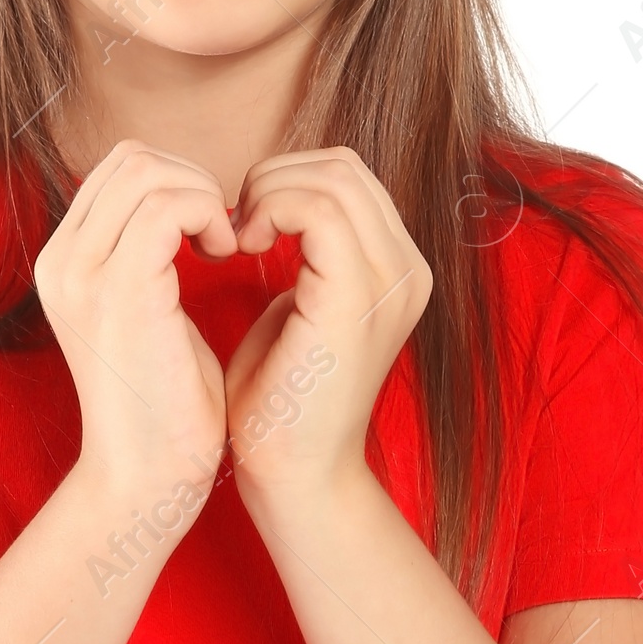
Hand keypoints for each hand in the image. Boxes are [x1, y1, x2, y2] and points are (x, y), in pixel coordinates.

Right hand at [35, 140, 236, 510]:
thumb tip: (188, 208)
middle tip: (223, 234)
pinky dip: (207, 215)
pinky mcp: (119, 289)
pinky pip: (167, 206)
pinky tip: (224, 254)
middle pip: (130, 158)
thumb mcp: (150, 314)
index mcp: (64, 265)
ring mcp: (83, 273)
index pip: (118, 170)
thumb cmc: (167, 408)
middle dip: (193, 180)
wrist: (149, 480)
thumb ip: (151, 257)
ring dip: (203, 196)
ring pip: (149, 172)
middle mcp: (60, 262)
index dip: (177, 181)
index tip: (210, 231)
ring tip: (225, 245)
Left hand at [222, 148, 432, 507]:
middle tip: (234, 229)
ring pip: (334, 178)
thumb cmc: (277, 402)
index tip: (241, 226)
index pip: (348, 177)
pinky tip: (241, 248)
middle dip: (275, 178)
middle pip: (344, 167)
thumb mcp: (294, 308)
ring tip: (237, 240)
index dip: (286, 181)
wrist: (292, 476)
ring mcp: (392, 284)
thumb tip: (273, 203)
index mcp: (396, 270)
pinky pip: (319, 210)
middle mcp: (409, 271)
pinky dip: (270, 211)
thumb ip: (301, 254)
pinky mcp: (359, 301)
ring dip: (268, 194)